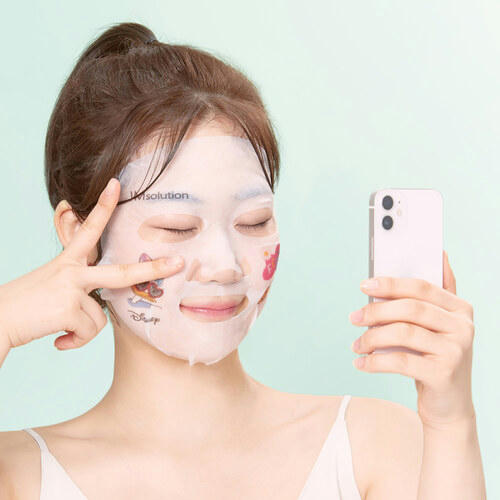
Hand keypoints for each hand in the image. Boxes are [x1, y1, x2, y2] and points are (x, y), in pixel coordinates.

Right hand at [0, 178, 184, 350]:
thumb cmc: (28, 305)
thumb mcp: (55, 287)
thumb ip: (82, 290)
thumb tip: (100, 310)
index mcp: (68, 262)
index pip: (90, 230)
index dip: (104, 207)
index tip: (117, 184)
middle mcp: (72, 271)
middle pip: (121, 272)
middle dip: (153, 269)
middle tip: (179, 263)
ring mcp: (71, 289)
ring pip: (101, 318)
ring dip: (83, 330)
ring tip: (60, 326)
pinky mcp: (68, 309)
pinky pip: (89, 332)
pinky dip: (74, 342)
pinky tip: (58, 339)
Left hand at [349, 251, 475, 425]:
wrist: (449, 405)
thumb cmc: (434, 358)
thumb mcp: (438, 327)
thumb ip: (434, 296)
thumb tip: (438, 256)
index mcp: (460, 308)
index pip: (421, 287)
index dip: (390, 284)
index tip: (364, 285)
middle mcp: (463, 327)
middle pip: (411, 308)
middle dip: (376, 311)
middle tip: (354, 318)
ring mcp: (455, 351)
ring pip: (403, 333)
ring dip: (372, 337)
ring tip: (357, 345)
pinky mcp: (443, 374)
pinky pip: (400, 361)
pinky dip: (375, 361)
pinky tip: (361, 363)